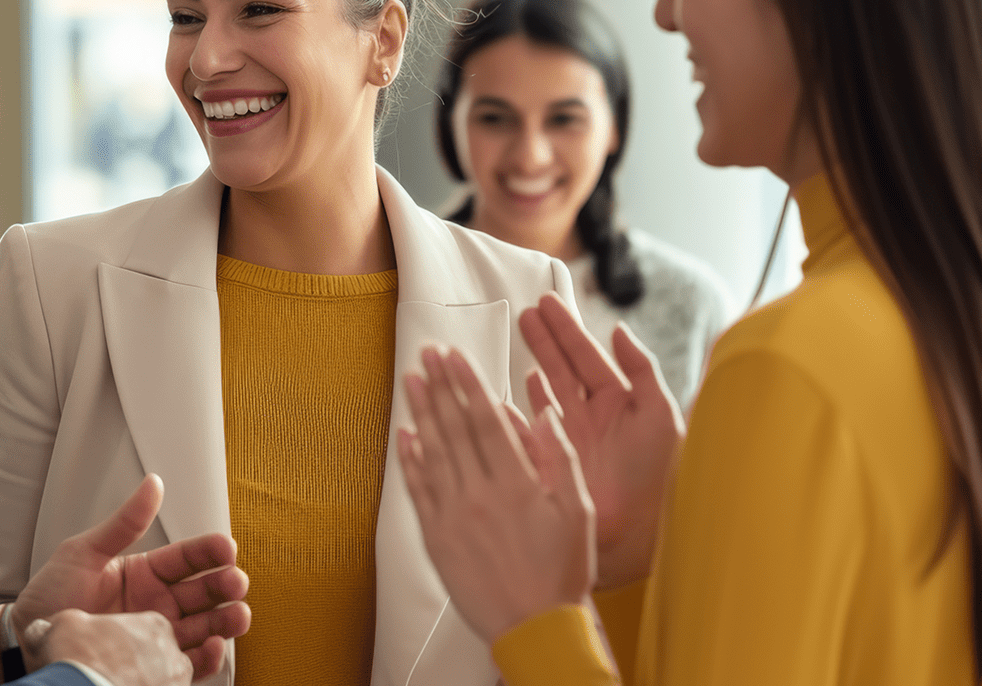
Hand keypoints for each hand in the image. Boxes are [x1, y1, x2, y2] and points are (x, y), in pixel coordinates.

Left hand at [12, 474, 249, 679]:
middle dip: (225, 586)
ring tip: (238, 615)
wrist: (26, 643)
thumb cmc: (48, 599)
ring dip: (226, 621)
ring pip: (204, 627)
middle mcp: (155, 605)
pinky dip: (207, 658)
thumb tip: (153, 485)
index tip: (225, 548)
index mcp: (143, 574)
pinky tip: (215, 646)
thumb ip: (122, 524)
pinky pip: (188, 664)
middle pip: (203, 593)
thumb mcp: (82, 552)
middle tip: (235, 582)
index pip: (186, 559)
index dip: (208, 552)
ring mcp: (156, 637)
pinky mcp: (153, 666)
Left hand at [399, 346, 594, 641]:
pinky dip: (410, 461)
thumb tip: (544, 412)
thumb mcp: (577, 511)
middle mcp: (480, 495)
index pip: (486, 420)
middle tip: (427, 354)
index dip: (468, 383)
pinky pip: (418, 492)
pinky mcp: (437, 538)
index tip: (455, 356)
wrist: (534, 627)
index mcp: (517, 484)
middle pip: (454, 428)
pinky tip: (404, 436)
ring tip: (411, 380)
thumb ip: (561, 457)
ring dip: (420, 413)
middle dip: (440, 386)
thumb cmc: (562, 571)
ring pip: (432, 453)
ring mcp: (453, 516)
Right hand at [522, 293, 683, 587]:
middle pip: (562, 367)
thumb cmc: (656, 473)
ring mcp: (570, 436)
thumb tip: (620, 330)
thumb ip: (642, 369)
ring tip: (518, 337)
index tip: (547, 303)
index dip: (566, 329)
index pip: (587, 356)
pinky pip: (530, 425)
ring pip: (545, 390)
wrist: (639, 528)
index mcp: (618, 402)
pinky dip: (518, 407)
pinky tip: (509, 390)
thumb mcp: (659, 414)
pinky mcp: (552, 458)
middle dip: (544, 339)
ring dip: (533, 363)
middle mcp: (591, 416)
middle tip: (525, 312)